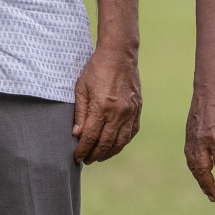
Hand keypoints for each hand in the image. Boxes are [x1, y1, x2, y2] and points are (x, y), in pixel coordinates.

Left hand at [73, 48, 141, 163]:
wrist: (119, 55)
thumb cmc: (96, 70)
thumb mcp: (81, 88)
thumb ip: (80, 113)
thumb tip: (77, 134)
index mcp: (101, 107)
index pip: (90, 137)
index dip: (82, 150)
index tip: (76, 157)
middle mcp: (118, 112)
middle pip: (105, 143)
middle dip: (94, 155)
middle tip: (86, 160)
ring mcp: (130, 112)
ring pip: (121, 142)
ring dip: (109, 153)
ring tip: (99, 156)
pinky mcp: (137, 109)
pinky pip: (132, 132)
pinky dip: (123, 142)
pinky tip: (115, 145)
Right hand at [184, 84, 214, 200]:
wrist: (209, 89)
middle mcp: (201, 141)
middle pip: (203, 170)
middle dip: (209, 186)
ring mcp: (192, 139)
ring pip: (194, 166)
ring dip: (200, 180)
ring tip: (208, 191)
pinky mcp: (187, 136)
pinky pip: (189, 157)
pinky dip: (194, 169)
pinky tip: (200, 174)